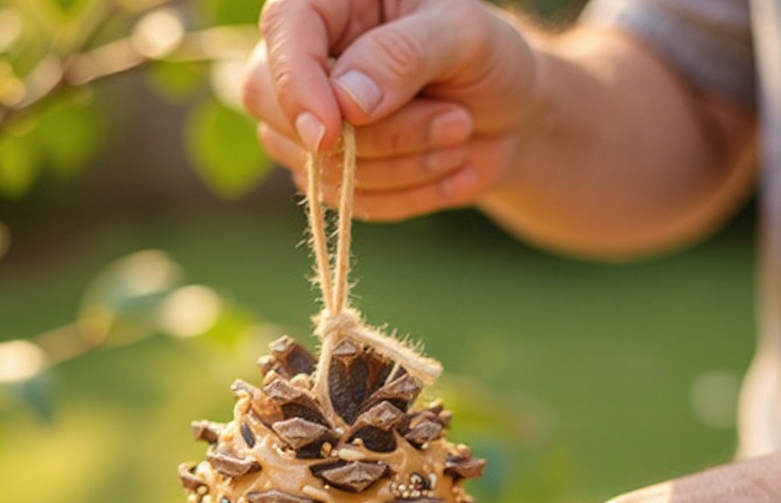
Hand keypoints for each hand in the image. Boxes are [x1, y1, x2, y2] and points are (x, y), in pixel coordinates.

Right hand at [241, 0, 539, 218]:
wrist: (508, 116)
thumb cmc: (486, 57)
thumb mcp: (465, 36)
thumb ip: (404, 56)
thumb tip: (346, 102)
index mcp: (330, 1)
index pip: (283, 31)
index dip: (296, 85)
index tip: (330, 133)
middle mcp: (308, 59)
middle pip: (273, 108)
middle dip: (369, 136)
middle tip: (456, 122)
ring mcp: (310, 122)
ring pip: (317, 166)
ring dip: (403, 166)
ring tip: (462, 135)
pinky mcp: (329, 174)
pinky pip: (347, 204)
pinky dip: (407, 195)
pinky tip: (454, 170)